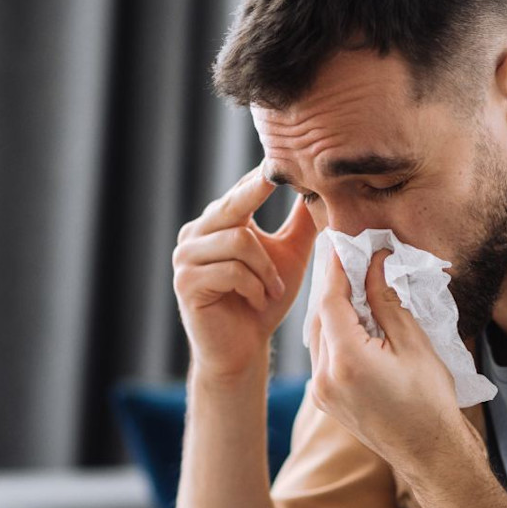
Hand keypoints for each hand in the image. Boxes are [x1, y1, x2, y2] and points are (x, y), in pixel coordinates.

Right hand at [173, 164, 317, 377]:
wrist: (243, 349)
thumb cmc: (265, 301)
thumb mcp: (289, 256)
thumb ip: (300, 223)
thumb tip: (321, 187)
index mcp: (216, 224)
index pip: (240, 190)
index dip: (261, 177)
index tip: (279, 158)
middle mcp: (195, 235)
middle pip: (232, 204)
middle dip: (257, 193)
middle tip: (275, 176)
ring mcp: (186, 258)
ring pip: (238, 240)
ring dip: (266, 269)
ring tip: (273, 290)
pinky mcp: (186, 283)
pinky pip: (230, 270)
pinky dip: (254, 286)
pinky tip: (258, 301)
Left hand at [307, 247, 464, 472]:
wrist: (428, 453)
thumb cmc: (429, 401)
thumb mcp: (413, 343)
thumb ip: (386, 301)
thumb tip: (376, 264)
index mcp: (346, 360)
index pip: (331, 300)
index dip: (337, 269)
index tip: (345, 246)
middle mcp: (324, 376)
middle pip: (319, 316)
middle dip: (334, 286)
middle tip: (351, 260)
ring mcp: (321, 391)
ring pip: (318, 335)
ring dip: (333, 309)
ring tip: (354, 285)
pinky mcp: (325, 399)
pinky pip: (322, 355)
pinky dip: (333, 332)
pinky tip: (353, 320)